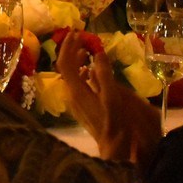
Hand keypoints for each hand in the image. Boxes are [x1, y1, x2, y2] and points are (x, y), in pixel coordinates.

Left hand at [55, 32, 160, 164]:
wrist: (117, 149)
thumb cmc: (116, 122)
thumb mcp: (113, 97)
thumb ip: (104, 74)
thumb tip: (97, 53)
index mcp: (76, 90)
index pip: (65, 62)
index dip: (69, 45)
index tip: (77, 32)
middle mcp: (71, 95)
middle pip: (66, 67)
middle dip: (72, 49)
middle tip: (82, 37)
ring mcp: (75, 102)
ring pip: (71, 75)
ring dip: (76, 60)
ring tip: (86, 49)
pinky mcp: (81, 107)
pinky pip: (77, 84)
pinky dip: (82, 72)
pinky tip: (91, 70)